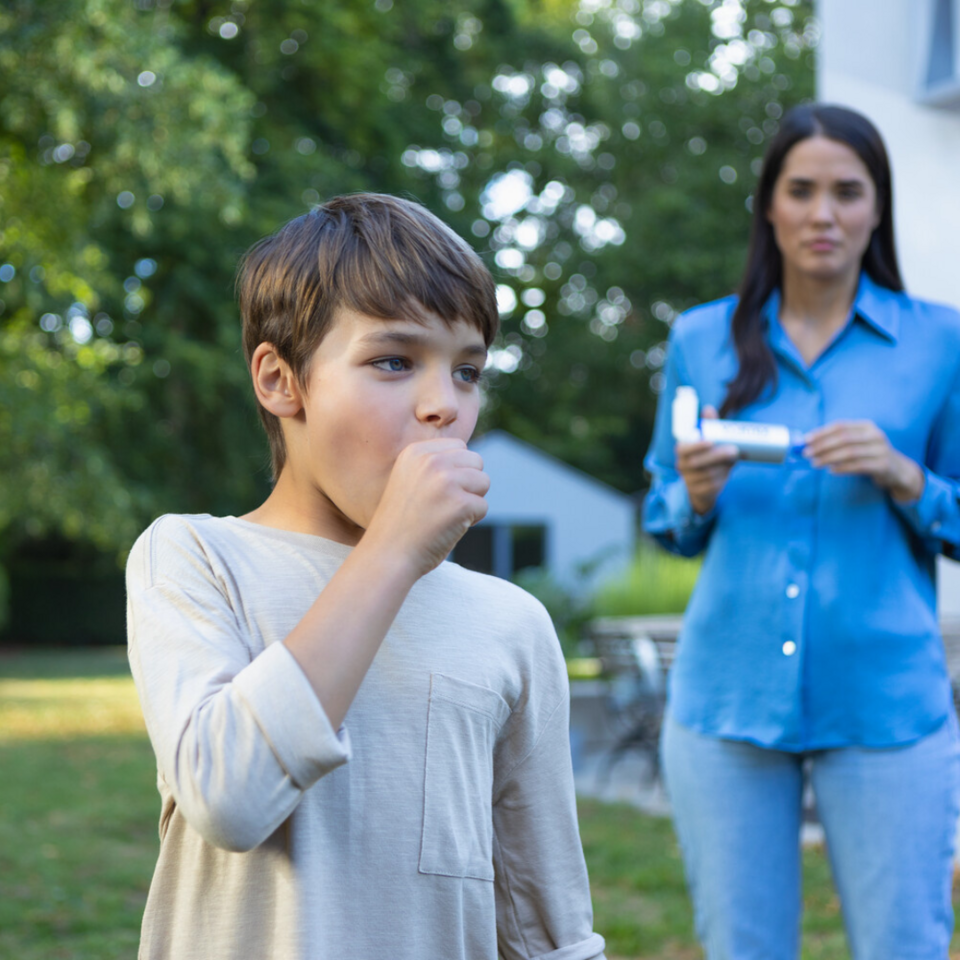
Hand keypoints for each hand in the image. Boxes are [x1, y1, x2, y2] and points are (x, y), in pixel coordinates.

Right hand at [365, 438, 489, 577]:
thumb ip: (435, 465)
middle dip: (468, 484)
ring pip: (483, 481)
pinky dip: (472, 521)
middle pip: (475, 461)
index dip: (457, 470)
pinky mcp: (460, 503)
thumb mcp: (410, 480)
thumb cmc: (401, 522)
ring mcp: (446, 481)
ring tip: (446, 515)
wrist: (388, 554)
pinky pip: (483, 507)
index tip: (437, 491)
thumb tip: (472, 460)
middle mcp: (431, 461)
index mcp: (416, 452)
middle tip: (445, 505)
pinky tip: (448, 528)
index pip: (459, 446)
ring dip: (472, 501)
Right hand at [675, 405, 737, 515]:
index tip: (711, 441)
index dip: (696, 446)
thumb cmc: (706, 456)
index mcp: (682, 451)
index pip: (683, 449)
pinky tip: (728, 471)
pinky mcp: (699, 492)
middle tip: (734, 449)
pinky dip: (722, 477)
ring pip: (708, 474)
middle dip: (717, 456)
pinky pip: (712, 485)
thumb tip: (708, 409)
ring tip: (734, 459)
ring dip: (723, 467)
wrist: (701, 485)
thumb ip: (708, 425)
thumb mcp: (706, 441)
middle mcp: (682, 466)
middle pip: (697, 463)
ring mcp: (689, 481)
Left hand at [803, 420, 924, 501]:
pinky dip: (842, 468)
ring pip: (849, 452)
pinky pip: (859, 466)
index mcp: (866, 426)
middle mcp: (875, 435)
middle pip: (843, 438)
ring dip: (828, 458)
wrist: (897, 470)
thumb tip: (808, 443)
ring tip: (815, 463)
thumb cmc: (869, 455)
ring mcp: (881, 450)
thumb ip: (837, 441)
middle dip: (822, 446)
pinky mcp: (883, 465)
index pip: (840, 426)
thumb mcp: (857, 443)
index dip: (821, 432)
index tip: (805, 440)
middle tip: (807, 454)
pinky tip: (831, 470)